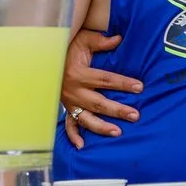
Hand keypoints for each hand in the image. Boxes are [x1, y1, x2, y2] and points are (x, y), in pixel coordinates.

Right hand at [62, 28, 141, 148]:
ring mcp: (69, 103)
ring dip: (101, 127)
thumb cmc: (69, 48)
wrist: (46, 59)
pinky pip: (69, 125)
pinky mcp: (66, 109)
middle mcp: (74, 91)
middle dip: (117, 110)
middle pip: (99, 103)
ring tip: (118, 132)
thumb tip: (118, 38)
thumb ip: (100, 41)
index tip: (139, 87)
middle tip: (135, 115)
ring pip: (86, 118)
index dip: (123, 83)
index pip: (105, 80)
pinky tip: (82, 146)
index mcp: (79, 73)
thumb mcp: (83, 40)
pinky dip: (74, 136)